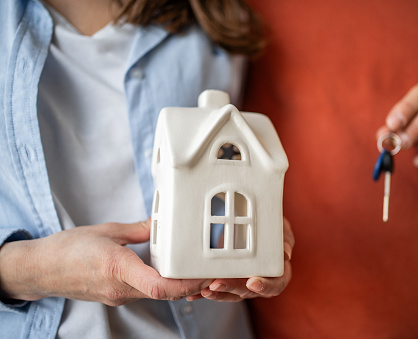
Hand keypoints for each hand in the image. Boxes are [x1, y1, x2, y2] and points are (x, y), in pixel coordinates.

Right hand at [0, 220, 211, 305]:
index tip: (203, 275)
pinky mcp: (117, 296)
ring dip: (178, 285)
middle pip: (164, 292)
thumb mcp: (107, 230)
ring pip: (157, 294)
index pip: (158, 287)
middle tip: (209, 267)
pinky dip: (163, 284)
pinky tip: (171, 271)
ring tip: (195, 267)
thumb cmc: (68, 249)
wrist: (40, 270)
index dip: (186, 285)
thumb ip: (138, 229)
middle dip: (190, 283)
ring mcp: (118, 296)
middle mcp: (120, 288)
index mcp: (117, 268)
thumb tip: (160, 223)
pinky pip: (146, 292)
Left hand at [189, 217, 294, 301]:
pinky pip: (217, 289)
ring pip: (231, 293)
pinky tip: (194, 294)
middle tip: (217, 284)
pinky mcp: (227, 280)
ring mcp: (243, 282)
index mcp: (278, 271)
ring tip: (203, 290)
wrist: (252, 220)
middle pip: (249, 292)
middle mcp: (261, 280)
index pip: (276, 284)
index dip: (265, 286)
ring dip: (217, 293)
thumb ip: (284, 238)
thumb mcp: (280, 227)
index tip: (252, 283)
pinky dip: (206, 292)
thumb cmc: (271, 226)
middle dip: (232, 288)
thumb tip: (285, 254)